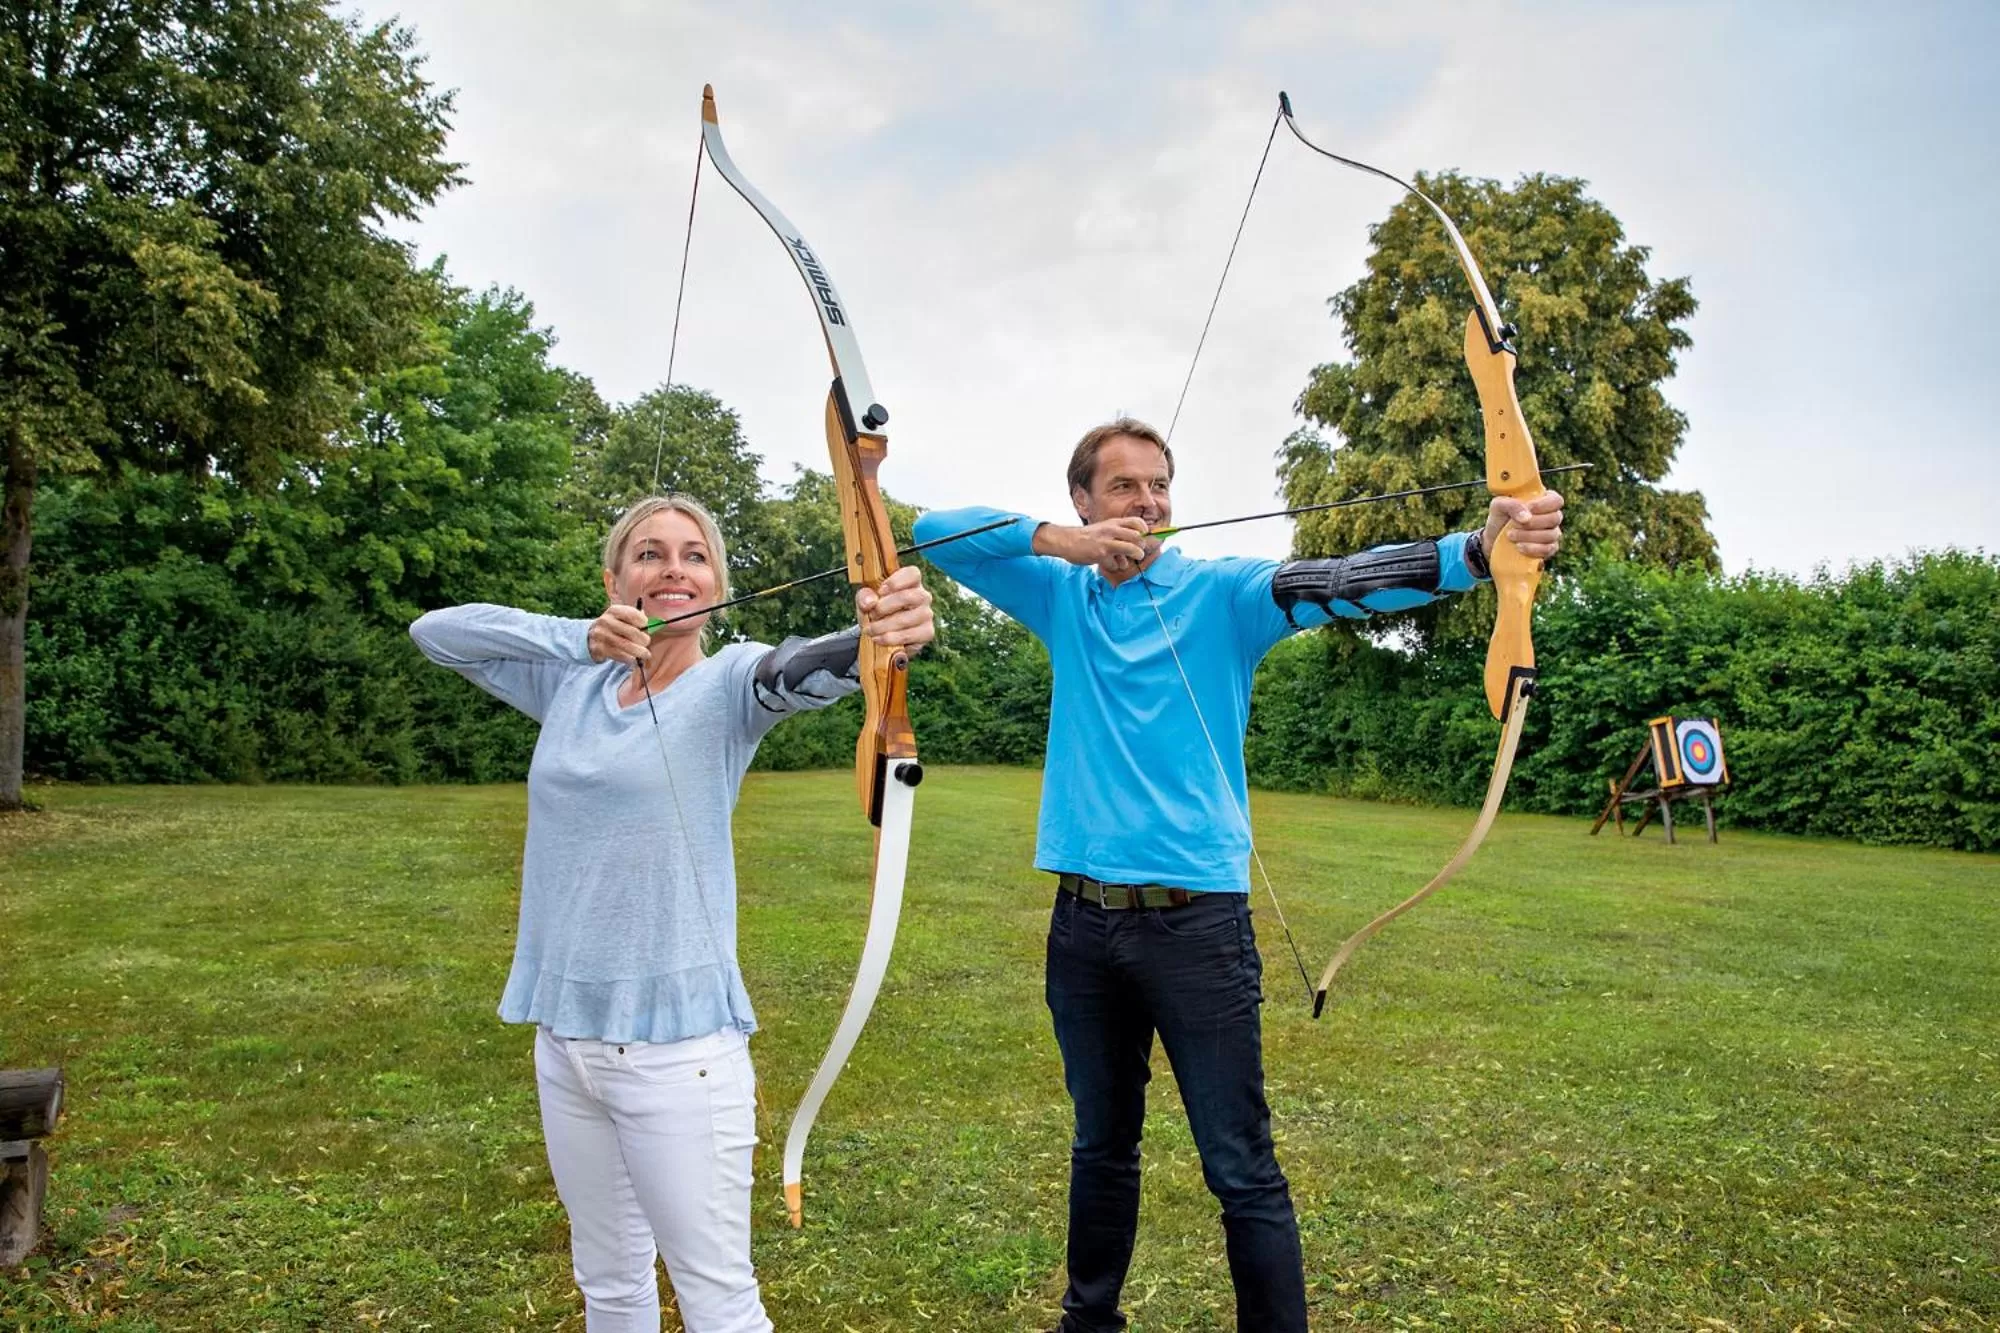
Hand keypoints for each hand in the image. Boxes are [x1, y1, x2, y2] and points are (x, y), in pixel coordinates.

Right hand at [588, 603, 651, 665]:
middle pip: (631, 632)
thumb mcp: (622, 618)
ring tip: (645, 654)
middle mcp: (605, 621)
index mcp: (613, 611)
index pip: (632, 614)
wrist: (592, 637)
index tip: (647, 626)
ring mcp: (600, 635)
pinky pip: (618, 655)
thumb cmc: (615, 627)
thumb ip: (637, 619)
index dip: (643, 621)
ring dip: (639, 651)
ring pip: (625, 645)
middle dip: (643, 639)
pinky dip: (629, 658)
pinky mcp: (598, 648)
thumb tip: (656, 624)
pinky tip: (634, 658)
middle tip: (647, 642)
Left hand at [855, 566, 933, 650]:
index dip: (896, 581)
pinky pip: (910, 636)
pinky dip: (890, 639)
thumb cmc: (876, 610)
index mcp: (910, 582)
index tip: (880, 591)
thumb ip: (864, 596)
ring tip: (871, 630)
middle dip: (884, 608)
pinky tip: (879, 639)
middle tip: (871, 615)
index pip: (913, 573)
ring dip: (884, 626)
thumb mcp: (865, 600)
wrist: (880, 634)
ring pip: (907, 619)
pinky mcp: (927, 632)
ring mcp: (927, 614)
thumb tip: (870, 603)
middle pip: (909, 597)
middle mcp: (923, 596)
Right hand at [1035, 516, 1153, 571]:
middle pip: (1138, 537)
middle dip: (1142, 547)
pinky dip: (1114, 566)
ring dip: (1134, 557)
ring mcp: (1107, 542)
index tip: (1143, 537)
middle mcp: (1112, 530)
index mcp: (1114, 523)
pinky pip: (1116, 564)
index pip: (1137, 522)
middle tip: (1138, 552)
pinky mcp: (1101, 555)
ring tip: (1127, 560)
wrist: (1067, 541)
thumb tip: (1136, 541)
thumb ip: (1118, 533)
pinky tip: (1108, 564)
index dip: (1144, 530)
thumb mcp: (1104, 528)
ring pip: (1132, 549)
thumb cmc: (1087, 537)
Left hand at [1482, 490, 1564, 562]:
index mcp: (1544, 501)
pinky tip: (1519, 547)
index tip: (1528, 508)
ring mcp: (1552, 533)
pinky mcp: (1548, 549)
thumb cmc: (1500, 517)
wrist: (1494, 539)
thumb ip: (1512, 505)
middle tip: (1513, 524)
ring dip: (1529, 536)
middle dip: (1532, 523)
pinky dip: (1532, 549)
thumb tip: (1526, 518)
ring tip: (1510, 535)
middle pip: (1555, 518)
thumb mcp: (1499, 506)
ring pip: (1551, 535)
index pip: (1556, 500)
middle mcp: (1552, 516)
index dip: (1544, 505)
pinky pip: (1548, 549)